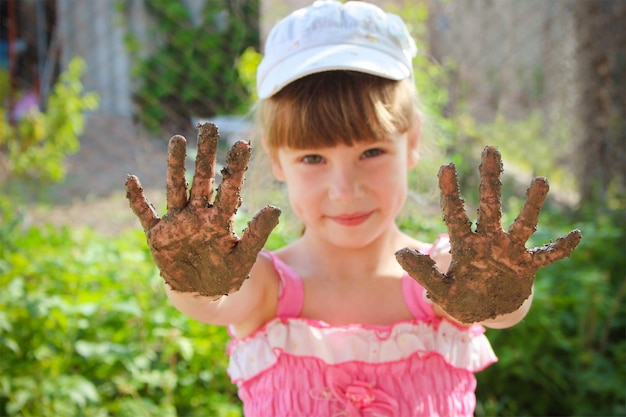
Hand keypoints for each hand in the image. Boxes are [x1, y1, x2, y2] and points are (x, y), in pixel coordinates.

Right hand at [125, 123, 280, 296]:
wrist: (201, 294)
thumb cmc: (225, 275)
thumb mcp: (243, 256)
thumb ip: (257, 234)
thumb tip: (275, 208)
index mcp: (220, 218)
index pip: (229, 187)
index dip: (235, 167)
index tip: (242, 144)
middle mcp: (198, 214)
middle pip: (202, 179)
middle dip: (205, 154)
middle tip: (209, 126)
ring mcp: (177, 222)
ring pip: (176, 188)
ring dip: (175, 166)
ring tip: (178, 140)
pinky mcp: (158, 235)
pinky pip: (145, 214)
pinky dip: (136, 199)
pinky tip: (131, 179)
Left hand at [396, 146, 580, 322]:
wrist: (485, 311)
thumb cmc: (460, 297)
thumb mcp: (441, 290)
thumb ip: (423, 273)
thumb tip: (400, 254)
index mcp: (465, 244)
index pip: (455, 213)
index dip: (450, 191)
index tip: (446, 166)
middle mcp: (488, 241)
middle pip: (489, 207)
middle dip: (489, 180)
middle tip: (489, 150)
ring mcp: (510, 252)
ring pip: (523, 224)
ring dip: (531, 204)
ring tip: (540, 181)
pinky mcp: (527, 266)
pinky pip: (547, 255)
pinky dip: (561, 248)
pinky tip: (576, 235)